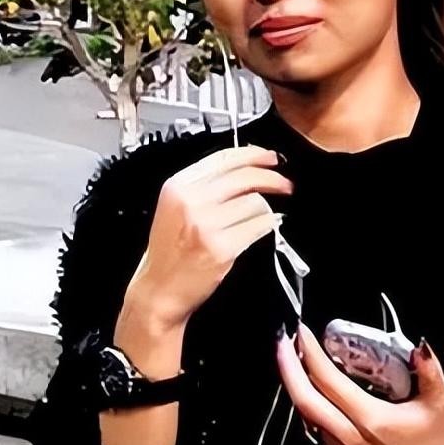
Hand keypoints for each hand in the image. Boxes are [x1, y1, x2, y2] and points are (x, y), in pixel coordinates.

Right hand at [121, 146, 291, 332]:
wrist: (159, 291)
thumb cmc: (168, 251)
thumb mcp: (174, 206)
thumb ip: (203, 184)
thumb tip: (245, 167)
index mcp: (178, 186)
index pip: (224, 157)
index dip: (253, 154)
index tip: (269, 157)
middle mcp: (191, 201)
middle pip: (245, 176)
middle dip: (272, 178)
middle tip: (284, 183)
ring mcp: (207, 225)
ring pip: (256, 202)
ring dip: (266, 209)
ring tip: (262, 216)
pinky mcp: (222, 248)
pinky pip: (259, 226)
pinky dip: (266, 226)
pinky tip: (261, 229)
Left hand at [277, 324, 443, 444]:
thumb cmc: (436, 442)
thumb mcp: (439, 403)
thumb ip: (429, 370)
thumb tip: (418, 346)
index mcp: (371, 421)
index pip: (328, 382)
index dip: (310, 353)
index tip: (303, 332)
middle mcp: (350, 439)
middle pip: (304, 401)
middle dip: (287, 367)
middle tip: (282, 341)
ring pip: (308, 415)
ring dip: (298, 385)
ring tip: (297, 359)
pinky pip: (317, 427)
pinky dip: (311, 403)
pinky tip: (315, 387)